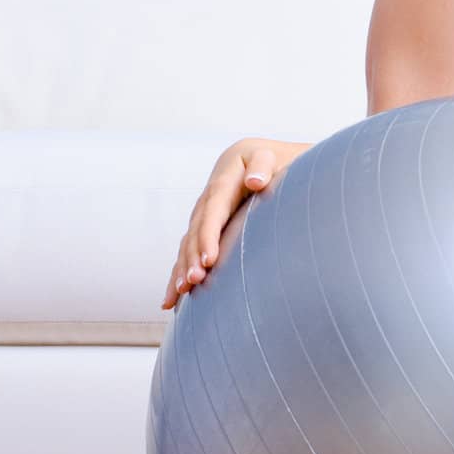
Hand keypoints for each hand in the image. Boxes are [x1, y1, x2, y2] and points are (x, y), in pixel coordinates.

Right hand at [161, 138, 310, 308]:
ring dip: (183, 266)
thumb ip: (264, 165)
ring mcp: (207, 210)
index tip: (209, 260)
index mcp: (225, 177)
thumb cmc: (280, 159)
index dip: (208, 235)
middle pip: (196, 228)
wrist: (270, 156)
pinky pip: (190, 248)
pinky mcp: (207, 223)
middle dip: (192, 256)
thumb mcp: (273, 156)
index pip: (214, 210)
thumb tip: (255, 181)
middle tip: (192, 282)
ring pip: (189, 240)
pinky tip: (173, 297)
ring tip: (181, 292)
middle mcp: (211, 194)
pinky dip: (180, 270)